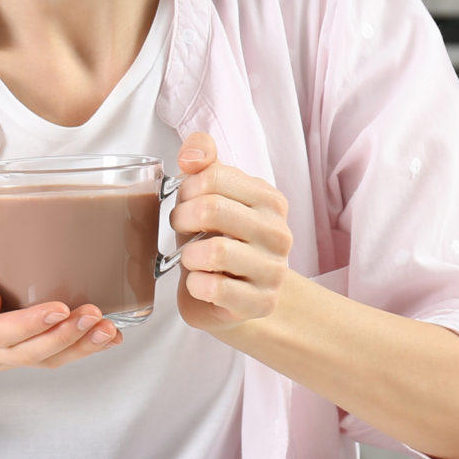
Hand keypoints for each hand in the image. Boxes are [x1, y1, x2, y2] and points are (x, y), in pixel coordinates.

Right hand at [0, 236, 123, 369]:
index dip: (28, 325)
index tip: (60, 308)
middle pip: (22, 352)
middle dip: (62, 337)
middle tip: (93, 314)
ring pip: (41, 360)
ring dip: (77, 347)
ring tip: (108, 329)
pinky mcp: (20, 353)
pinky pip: (50, 358)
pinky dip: (81, 349)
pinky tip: (107, 338)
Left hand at [170, 132, 295, 334]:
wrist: (237, 299)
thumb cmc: (218, 241)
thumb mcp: (210, 197)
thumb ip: (204, 163)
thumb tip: (191, 156)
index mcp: (269, 199)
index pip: (215, 175)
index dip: (187, 188)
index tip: (184, 202)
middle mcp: (278, 232)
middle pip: (212, 209)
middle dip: (182, 218)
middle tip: (180, 229)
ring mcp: (273, 269)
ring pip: (215, 251)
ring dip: (188, 255)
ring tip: (191, 258)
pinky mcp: (261, 302)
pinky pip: (215, 288)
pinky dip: (195, 285)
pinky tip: (199, 283)